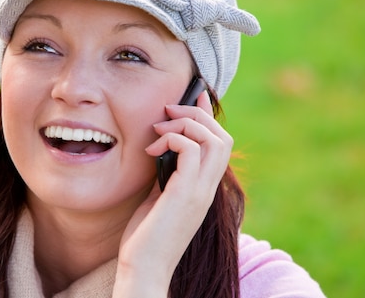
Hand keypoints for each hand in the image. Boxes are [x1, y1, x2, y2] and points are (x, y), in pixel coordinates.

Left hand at [112, 91, 232, 296]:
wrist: (142, 267)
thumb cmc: (146, 235)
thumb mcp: (159, 196)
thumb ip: (167, 174)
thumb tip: (162, 148)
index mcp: (204, 188)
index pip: (220, 144)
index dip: (209, 116)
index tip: (195, 96)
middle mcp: (208, 189)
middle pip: (222, 137)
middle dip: (196, 114)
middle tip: (167, 112)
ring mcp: (199, 192)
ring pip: (214, 139)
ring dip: (185, 124)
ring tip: (159, 130)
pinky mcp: (185, 195)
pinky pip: (191, 150)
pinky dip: (173, 139)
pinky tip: (152, 150)